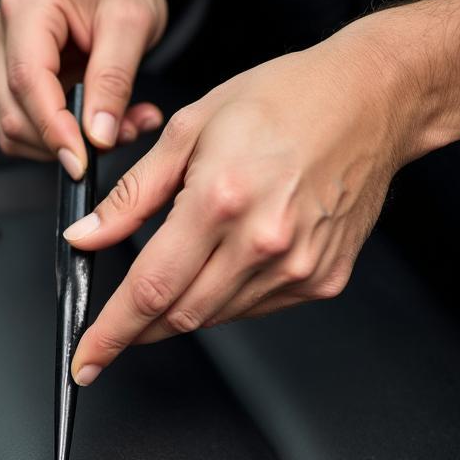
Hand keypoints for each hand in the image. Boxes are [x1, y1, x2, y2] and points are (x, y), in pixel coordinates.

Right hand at [0, 0, 167, 176]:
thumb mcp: (132, 23)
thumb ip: (114, 80)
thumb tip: (97, 136)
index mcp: (24, 9)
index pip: (27, 84)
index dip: (54, 130)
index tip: (83, 162)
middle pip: (15, 116)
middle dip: (66, 141)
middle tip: (123, 134)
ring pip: (15, 131)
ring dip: (66, 144)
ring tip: (118, 124)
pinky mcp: (3, 86)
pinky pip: (23, 131)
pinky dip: (60, 140)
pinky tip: (95, 122)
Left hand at [65, 20, 411, 384]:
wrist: (374, 99)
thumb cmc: (285, 100)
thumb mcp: (190, 131)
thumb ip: (131, 195)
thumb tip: (85, 236)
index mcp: (220, 200)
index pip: (149, 289)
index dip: (110, 333)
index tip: (86, 359)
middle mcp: (263, 242)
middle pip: (179, 314)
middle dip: (137, 329)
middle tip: (116, 325)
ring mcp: (298, 267)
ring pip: (214, 316)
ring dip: (180, 309)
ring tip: (181, 267)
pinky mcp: (321, 279)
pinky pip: (254, 308)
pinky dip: (223, 297)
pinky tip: (225, 262)